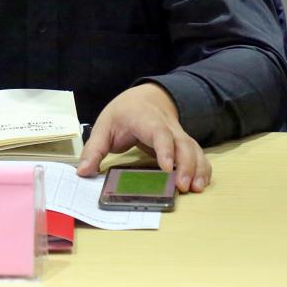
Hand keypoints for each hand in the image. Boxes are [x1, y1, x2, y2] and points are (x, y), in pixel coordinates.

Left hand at [77, 83, 211, 192]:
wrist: (145, 97)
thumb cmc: (123, 113)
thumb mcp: (104, 126)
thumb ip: (94, 149)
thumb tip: (83, 172)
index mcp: (145, 119)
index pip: (159, 132)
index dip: (165, 149)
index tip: (167, 167)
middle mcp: (167, 125)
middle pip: (182, 142)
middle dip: (186, 164)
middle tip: (182, 187)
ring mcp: (178, 134)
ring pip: (194, 148)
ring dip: (197, 168)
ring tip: (195, 189)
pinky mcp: (184, 143)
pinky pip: (198, 153)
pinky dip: (203, 168)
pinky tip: (201, 184)